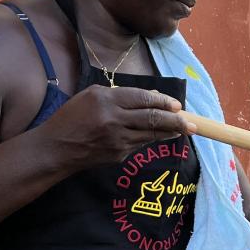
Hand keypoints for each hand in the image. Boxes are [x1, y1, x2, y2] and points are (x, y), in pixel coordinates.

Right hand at [42, 86, 197, 169]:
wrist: (56, 148)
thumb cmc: (71, 118)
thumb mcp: (91, 96)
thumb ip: (120, 95)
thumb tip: (151, 98)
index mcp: (105, 100)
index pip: (142, 98)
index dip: (163, 101)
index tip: (176, 104)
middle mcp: (113, 119)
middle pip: (152, 118)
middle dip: (176, 120)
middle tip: (192, 122)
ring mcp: (117, 140)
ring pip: (151, 134)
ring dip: (171, 132)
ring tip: (185, 129)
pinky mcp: (119, 155)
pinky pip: (141, 144)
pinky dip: (153, 138)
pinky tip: (162, 136)